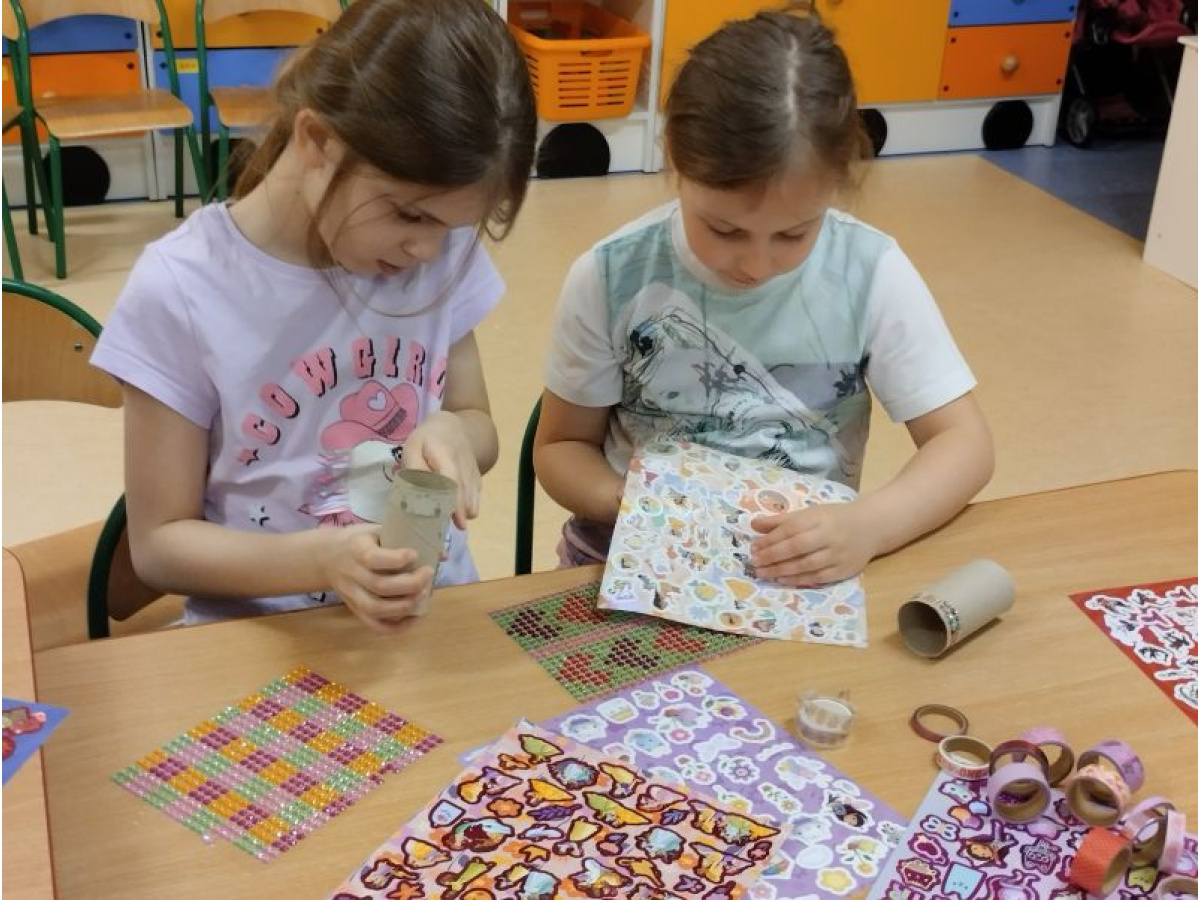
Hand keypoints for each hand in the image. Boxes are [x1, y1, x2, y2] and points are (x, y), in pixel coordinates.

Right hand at [318, 524, 433, 632]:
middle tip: (428, 574)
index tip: (415, 554)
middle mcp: (351, 574)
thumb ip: (406, 538)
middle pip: (379, 586)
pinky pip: (375, 626)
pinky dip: (397, 627)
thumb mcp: (377, 530)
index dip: (397, 559)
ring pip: (377, 609)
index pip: (372, 558)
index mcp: (355, 549)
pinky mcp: (356, 610)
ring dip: (406, 605)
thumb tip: (443, 554)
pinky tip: (416, 617)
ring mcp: (352, 596)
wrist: (327, 558)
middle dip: (411, 583)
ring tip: (425, 594)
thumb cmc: (360, 541)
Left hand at [401, 411, 481, 528]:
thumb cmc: (426, 440)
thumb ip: (413, 468)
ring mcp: (473, 470)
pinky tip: (459, 512)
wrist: (451, 427)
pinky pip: (475, 495)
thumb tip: (415, 491)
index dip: (454, 499)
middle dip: (460, 511)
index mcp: (444, 453)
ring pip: (473, 496)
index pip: (452, 477)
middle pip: (464, 491)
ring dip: (464, 510)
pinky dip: (468, 506)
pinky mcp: (477, 477)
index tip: (456, 519)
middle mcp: (463, 463)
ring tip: (455, 522)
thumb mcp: (412, 448)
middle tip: (456, 527)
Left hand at [749, 502, 877, 586]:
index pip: (790, 529)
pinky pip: (818, 578)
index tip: (754, 547)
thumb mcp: (810, 513)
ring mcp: (837, 555)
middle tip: (755, 563)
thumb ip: (782, 520)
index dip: (770, 540)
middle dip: (773, 556)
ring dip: (782, 570)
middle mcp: (829, 536)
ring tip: (763, 573)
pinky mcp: (843, 570)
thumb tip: (754, 524)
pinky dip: (798, 580)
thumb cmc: (834, 518)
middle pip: (797, 547)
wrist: (871, 527)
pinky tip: (782, 580)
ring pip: (806, 565)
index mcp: (819, 518)